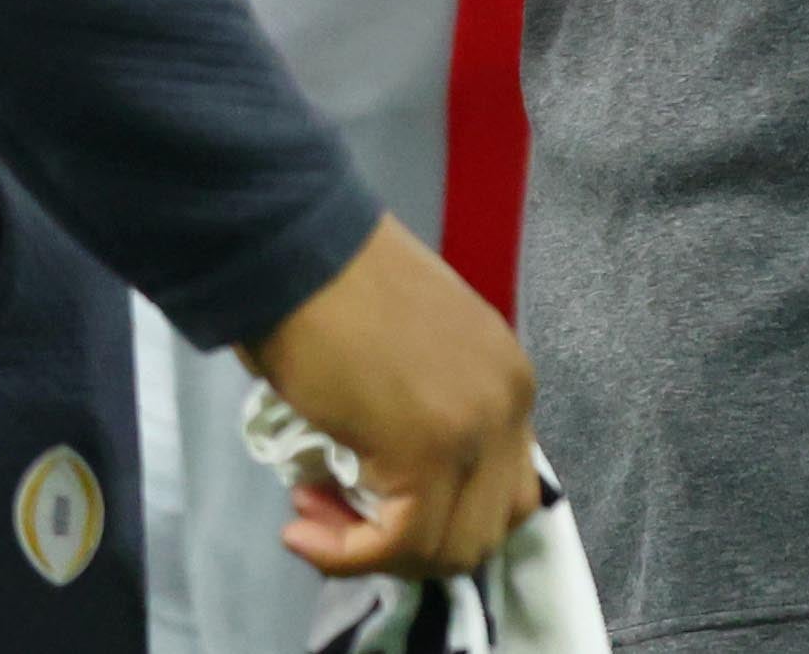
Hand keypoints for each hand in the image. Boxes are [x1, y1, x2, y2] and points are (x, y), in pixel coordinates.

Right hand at [240, 220, 541, 578]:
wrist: (298, 254)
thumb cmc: (332, 290)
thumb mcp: (409, 356)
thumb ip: (425, 414)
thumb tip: (390, 484)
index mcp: (508, 377)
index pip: (502, 487)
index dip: (433, 512)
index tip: (362, 495)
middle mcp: (510, 404)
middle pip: (487, 526)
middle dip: (407, 542)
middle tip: (333, 507)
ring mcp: (478, 429)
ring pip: (451, 548)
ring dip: (374, 551)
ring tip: (311, 511)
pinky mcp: (431, 452)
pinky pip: (401, 543)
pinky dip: (347, 555)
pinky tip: (300, 530)